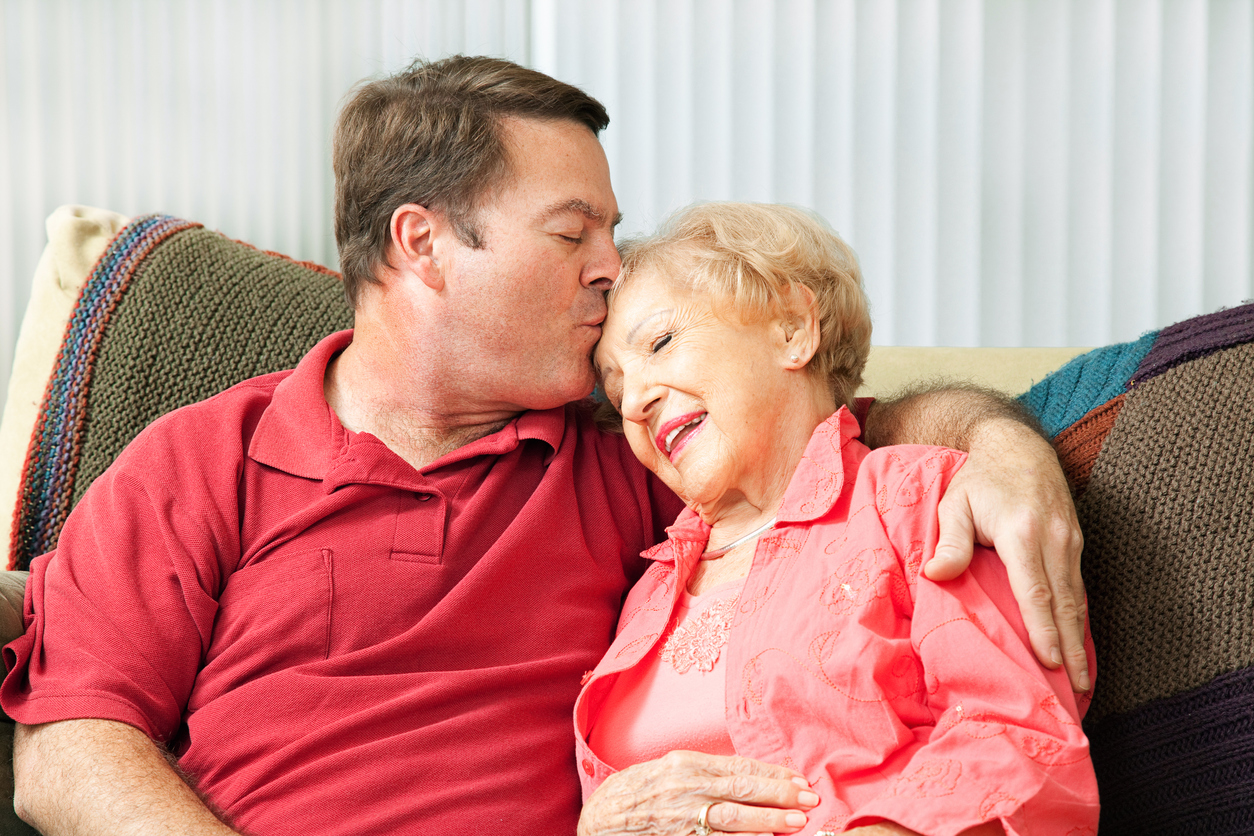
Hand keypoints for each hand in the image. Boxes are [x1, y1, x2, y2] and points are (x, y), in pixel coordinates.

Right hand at [578, 750, 818, 835]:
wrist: (602, 815)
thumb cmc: (640, 790)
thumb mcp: (672, 769)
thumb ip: (707, 772)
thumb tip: (750, 777)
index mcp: (687, 763)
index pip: (739, 767)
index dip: (772, 774)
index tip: (798, 779)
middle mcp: (686, 786)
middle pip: (741, 789)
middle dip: (779, 795)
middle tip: (808, 800)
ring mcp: (681, 815)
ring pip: (732, 817)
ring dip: (767, 820)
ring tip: (796, 823)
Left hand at [925, 418, 1089, 691]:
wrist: (1018, 446)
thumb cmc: (979, 479)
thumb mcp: (956, 503)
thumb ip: (950, 541)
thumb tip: (935, 575)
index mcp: (1023, 532)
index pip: (1035, 590)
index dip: (1043, 628)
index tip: (1048, 662)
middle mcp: (1055, 538)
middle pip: (1064, 602)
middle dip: (1070, 648)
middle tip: (1076, 691)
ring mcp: (1071, 540)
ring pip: (1076, 598)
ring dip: (1078, 638)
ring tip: (1081, 679)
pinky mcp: (1076, 541)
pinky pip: (1078, 586)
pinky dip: (1079, 616)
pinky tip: (1077, 642)